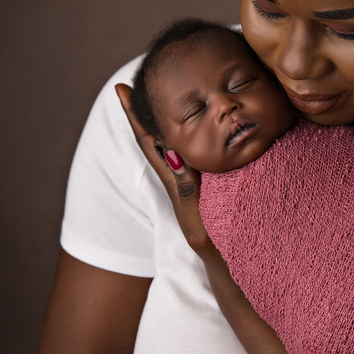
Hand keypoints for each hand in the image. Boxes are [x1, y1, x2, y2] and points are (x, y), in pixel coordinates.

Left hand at [115, 83, 214, 256]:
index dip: (135, 116)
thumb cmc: (217, 251)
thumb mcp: (198, 220)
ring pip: (177, 144)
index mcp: (176, 184)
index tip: (121, 89)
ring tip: (165, 93)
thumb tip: (171, 154)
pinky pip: (197, 154)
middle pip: (159, 137)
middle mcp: (182, 181)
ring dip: (168, 120)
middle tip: (141, 80)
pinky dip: (193, 135)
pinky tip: (201, 126)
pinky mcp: (209, 190)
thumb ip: (186, 189)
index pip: (150, 143)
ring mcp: (194, 186)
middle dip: (148, 110)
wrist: (232, 274)